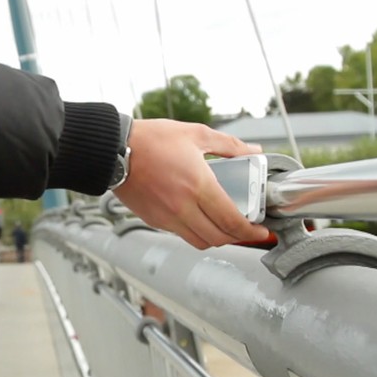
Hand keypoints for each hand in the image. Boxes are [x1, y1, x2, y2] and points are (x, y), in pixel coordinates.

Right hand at [113, 119, 270, 248]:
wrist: (114, 150)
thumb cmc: (151, 139)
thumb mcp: (196, 134)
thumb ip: (229, 145)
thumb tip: (254, 151)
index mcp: (198, 186)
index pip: (232, 221)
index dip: (251, 232)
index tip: (262, 232)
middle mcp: (183, 207)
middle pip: (218, 238)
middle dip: (237, 238)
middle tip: (247, 231)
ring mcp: (167, 217)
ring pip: (199, 241)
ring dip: (216, 239)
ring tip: (224, 228)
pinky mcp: (154, 220)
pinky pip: (181, 234)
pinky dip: (195, 232)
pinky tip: (199, 219)